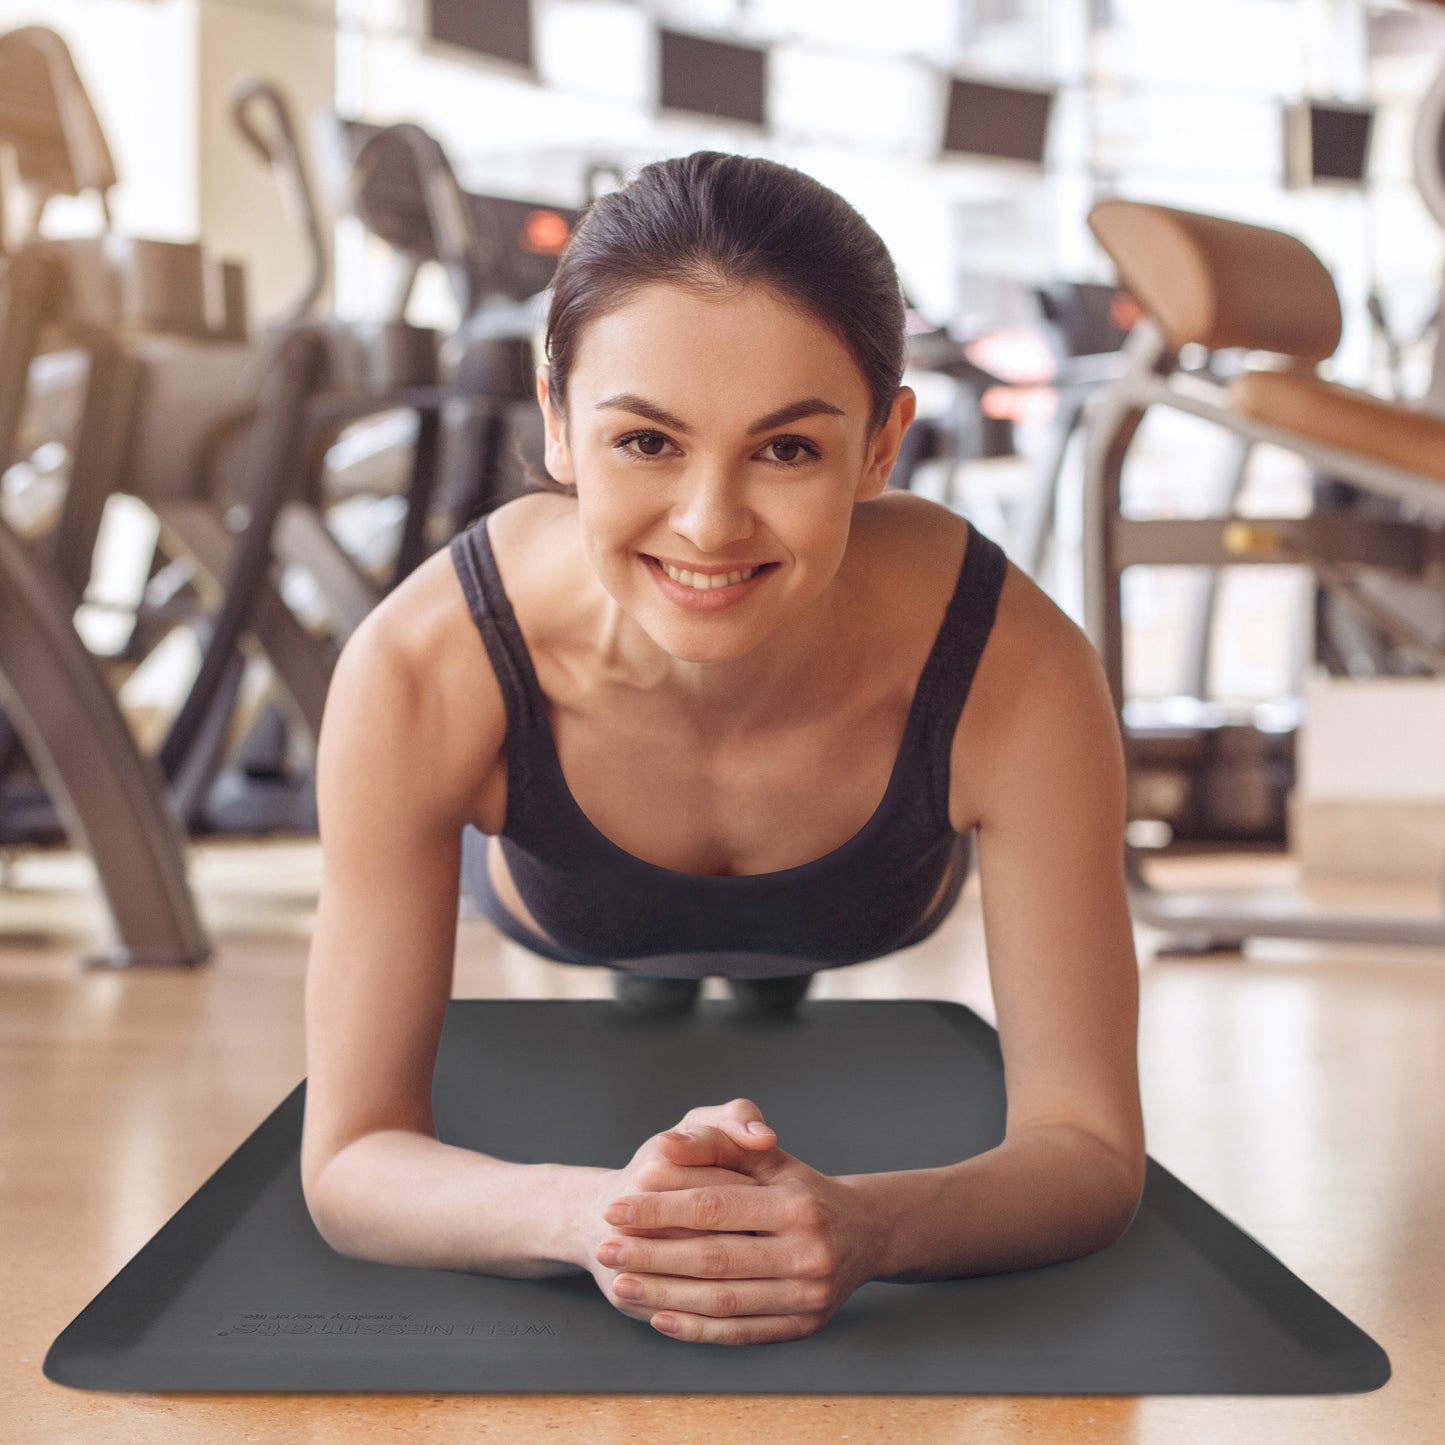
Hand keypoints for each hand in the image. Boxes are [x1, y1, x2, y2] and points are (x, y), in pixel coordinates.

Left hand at [594, 1098, 878, 1345]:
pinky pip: (740, 1333)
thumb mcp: (767, 1157)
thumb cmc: (800, 1187)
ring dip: (663, 1296)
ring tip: (620, 1284)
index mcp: (796, 1204)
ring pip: (722, 1301)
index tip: (614, 1209)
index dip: (659, 1209)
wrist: (865, 1234)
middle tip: (604, 1249)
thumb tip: (666, 1144)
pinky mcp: (804, 1327)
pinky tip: (660, 1317)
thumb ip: (717, 1144)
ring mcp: (808, 1295)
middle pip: (713, 1258)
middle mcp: (808, 1252)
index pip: (714, 1206)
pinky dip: (696, 1328)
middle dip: (651, 1255)